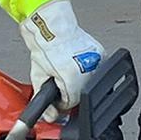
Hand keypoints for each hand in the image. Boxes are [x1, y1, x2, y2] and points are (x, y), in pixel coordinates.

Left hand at [19, 0, 104, 114]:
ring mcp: (97, 62)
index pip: (71, 103)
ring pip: (91, 83)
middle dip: (70, 91)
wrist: (52, 24)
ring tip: (67, 70)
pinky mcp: (102, 54)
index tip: (57, 96)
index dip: (61, 102)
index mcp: (71, 78)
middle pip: (82, 94)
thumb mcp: (38, 75)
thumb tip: (49, 115)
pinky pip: (97, 70)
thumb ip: (43, 100)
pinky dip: (88, 70)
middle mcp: (88, 71)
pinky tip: (77, 64)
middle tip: (59, 81)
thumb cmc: (44, 44)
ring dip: (80, 82)